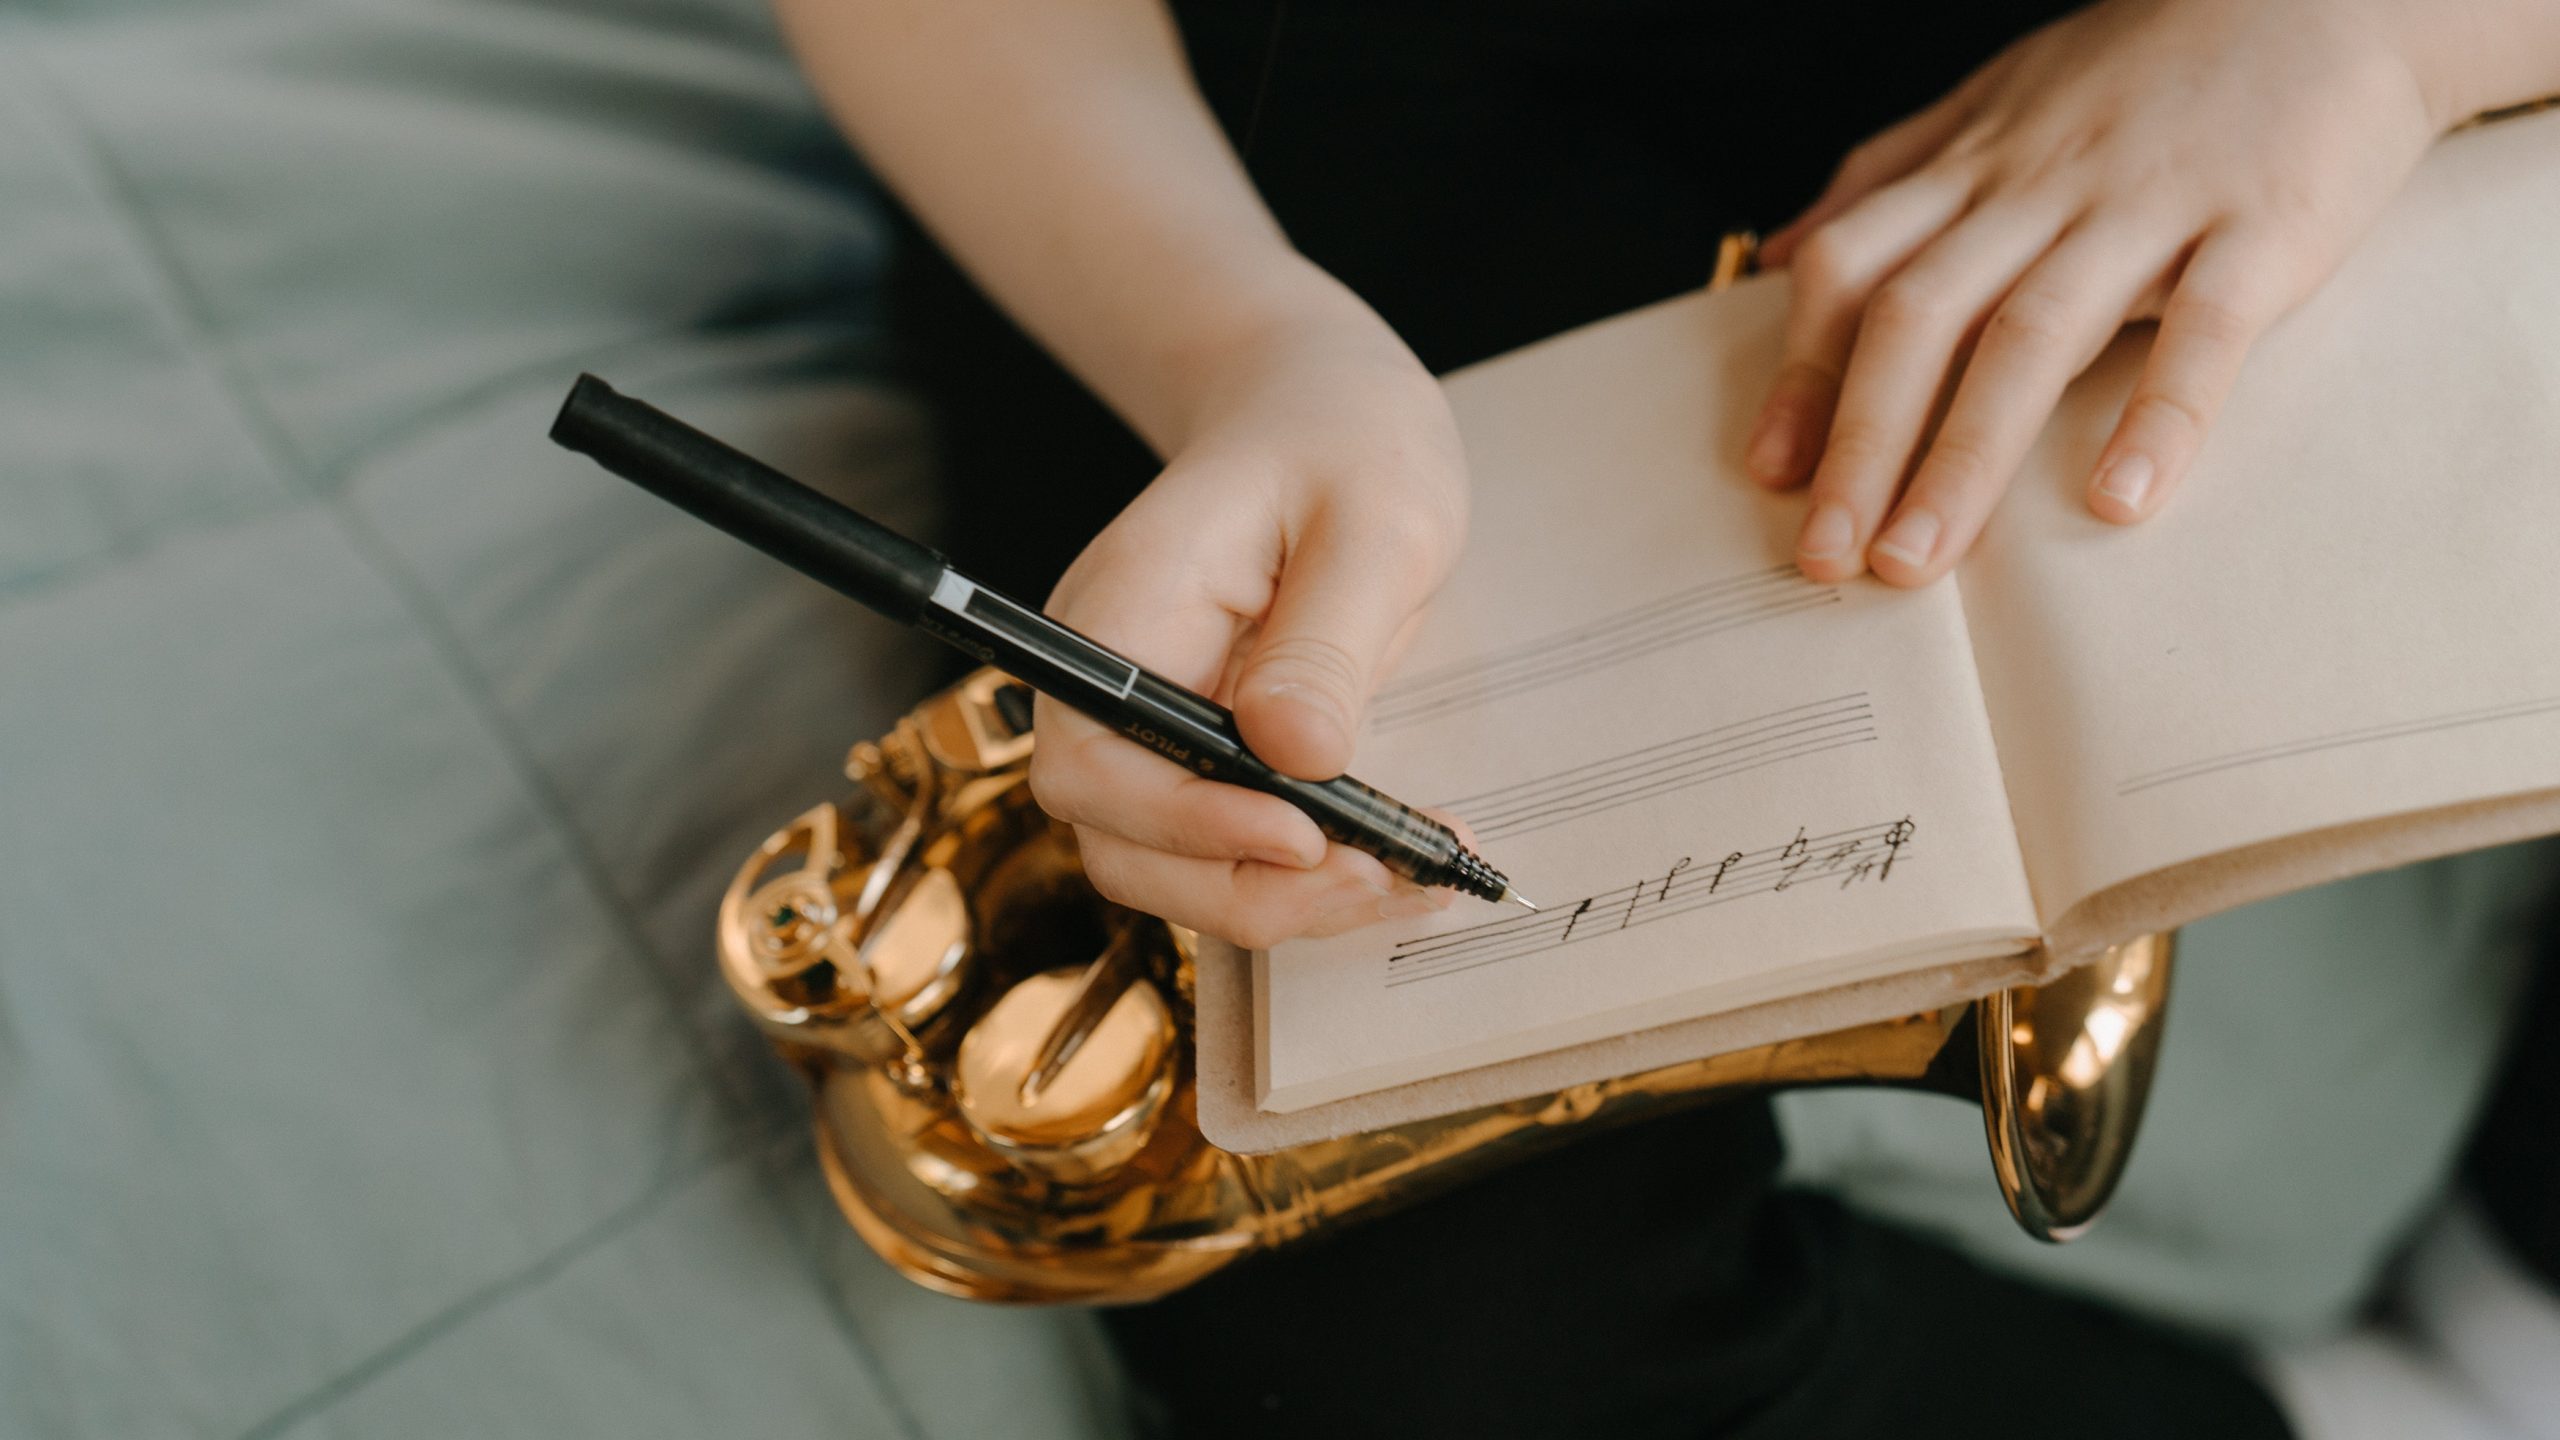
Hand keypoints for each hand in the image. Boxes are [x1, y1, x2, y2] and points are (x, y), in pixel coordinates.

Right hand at [1028, 304, 1470, 949]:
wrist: (1323, 411)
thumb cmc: (1346, 440)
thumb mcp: (1374, 520)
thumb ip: (1328, 638)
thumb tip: (1296, 755)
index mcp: (1128, 609)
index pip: (1096, 761)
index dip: (1184, 823)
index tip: (1304, 833)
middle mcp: (1114, 679)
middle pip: (1119, 840)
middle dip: (1242, 885)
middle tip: (1383, 875)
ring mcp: (1150, 722)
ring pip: (1166, 865)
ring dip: (1276, 897)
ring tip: (1405, 874)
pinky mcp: (1199, 751)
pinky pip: (1222, 844)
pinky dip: (1300, 874)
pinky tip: (1393, 855)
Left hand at [1746, 0, 2455, 585]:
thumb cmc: (2151, 67)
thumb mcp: (1999, 100)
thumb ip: (1890, 177)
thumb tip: (1781, 249)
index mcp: (1975, 168)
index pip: (1854, 269)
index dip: (1803, 372)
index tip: (1768, 471)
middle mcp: (2040, 188)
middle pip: (1921, 318)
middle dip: (1860, 445)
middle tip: (1824, 556)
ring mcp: (2147, 205)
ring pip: (2032, 334)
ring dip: (1964, 457)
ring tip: (1917, 560)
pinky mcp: (2262, 225)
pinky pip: (2204, 327)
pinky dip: (2160, 415)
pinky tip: (2118, 502)